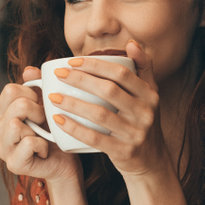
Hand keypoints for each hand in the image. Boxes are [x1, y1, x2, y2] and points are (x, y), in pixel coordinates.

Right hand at [0, 67, 80, 183]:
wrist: (65, 162)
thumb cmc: (55, 133)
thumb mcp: (46, 105)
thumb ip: (37, 86)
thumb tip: (29, 71)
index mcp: (2, 114)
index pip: (10, 90)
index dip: (32, 94)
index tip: (41, 106)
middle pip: (16, 105)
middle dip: (38, 111)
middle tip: (45, 124)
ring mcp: (3, 149)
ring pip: (16, 124)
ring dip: (38, 129)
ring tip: (43, 137)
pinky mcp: (13, 164)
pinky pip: (27, 143)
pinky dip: (42, 145)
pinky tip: (44, 151)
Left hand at [47, 41, 170, 177]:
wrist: (152, 162)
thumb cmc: (142, 123)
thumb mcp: (149, 96)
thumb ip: (143, 68)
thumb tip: (131, 43)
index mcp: (150, 94)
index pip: (121, 73)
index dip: (95, 64)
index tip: (72, 61)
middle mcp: (146, 112)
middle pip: (109, 90)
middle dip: (80, 79)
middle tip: (59, 75)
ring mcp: (136, 133)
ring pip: (100, 114)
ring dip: (73, 103)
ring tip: (53, 96)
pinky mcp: (125, 152)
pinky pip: (95, 138)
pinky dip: (75, 128)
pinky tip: (58, 120)